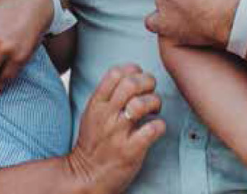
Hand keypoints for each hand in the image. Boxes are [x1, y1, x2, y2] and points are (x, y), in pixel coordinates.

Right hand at [66, 64, 164, 193]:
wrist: (86, 176)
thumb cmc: (93, 144)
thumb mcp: (92, 114)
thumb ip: (107, 96)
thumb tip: (129, 77)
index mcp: (96, 104)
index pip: (115, 73)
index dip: (133, 70)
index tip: (139, 77)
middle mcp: (106, 116)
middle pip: (131, 83)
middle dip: (148, 82)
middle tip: (151, 91)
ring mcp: (118, 133)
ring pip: (142, 104)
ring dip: (154, 103)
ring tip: (154, 110)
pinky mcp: (131, 150)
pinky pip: (152, 129)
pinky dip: (160, 126)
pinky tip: (156, 129)